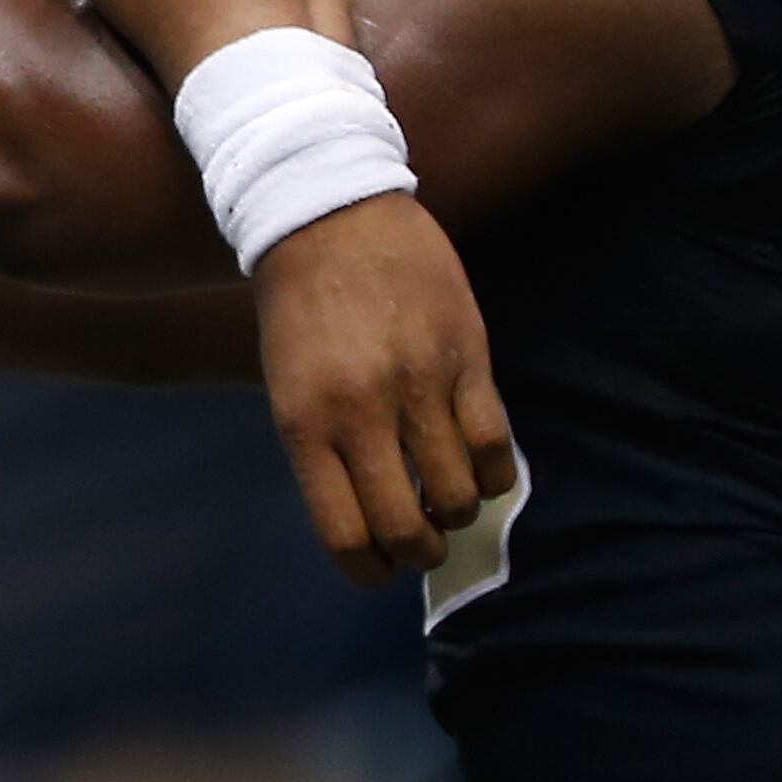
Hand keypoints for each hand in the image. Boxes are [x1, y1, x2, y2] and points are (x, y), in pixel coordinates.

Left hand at [250, 192, 514, 583]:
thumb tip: (371, 521)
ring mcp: (418, 385)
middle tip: (423, 541)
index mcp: (306, 427)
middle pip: (406, 528)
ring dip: (457, 512)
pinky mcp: (465, 356)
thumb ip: (326, 451)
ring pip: (458, 494)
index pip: (345, 537)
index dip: (371, 571)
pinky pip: (494, 443)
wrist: (328, 210)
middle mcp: (362, 414)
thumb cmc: (299, 305)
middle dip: (419, 553)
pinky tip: (481, 466)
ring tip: (450, 497)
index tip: (381, 569)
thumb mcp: (287, 387)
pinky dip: (493, 472)